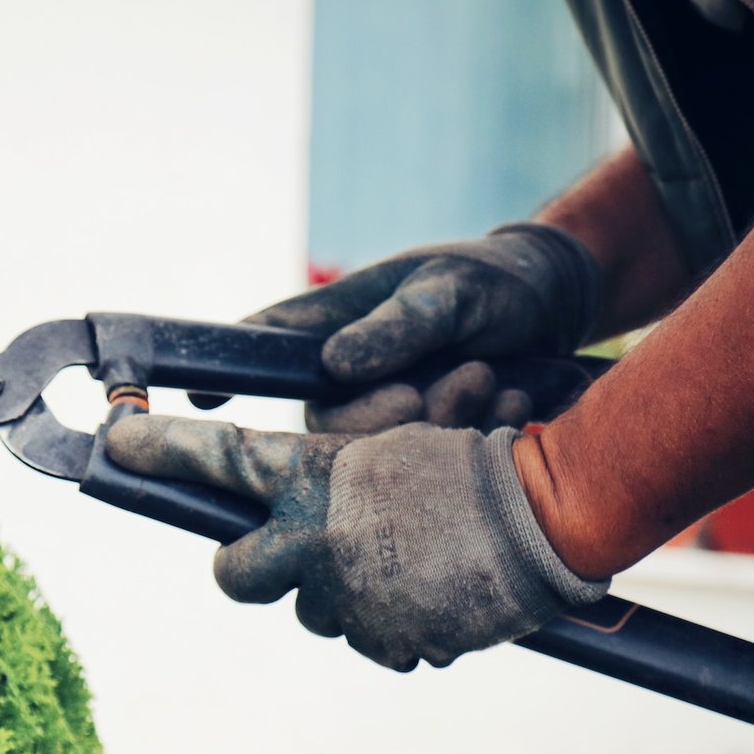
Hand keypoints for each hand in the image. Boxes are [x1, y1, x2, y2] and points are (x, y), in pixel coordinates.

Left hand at [106, 414, 607, 669]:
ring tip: (394, 559)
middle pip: (235, 573)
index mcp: (312, 482)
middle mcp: (313, 547)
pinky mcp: (389, 644)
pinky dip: (391, 619)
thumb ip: (324, 492)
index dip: (160, 451)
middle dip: (249, 565)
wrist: (549, 516)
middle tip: (276, 552)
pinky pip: (372, 638)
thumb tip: (284, 525)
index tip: (115, 440)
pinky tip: (428, 589)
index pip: (218, 459)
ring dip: (337, 591)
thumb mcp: (387, 454)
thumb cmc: (474, 466)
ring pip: (312, 609)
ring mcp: (348, 603)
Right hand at [196, 223, 602, 433]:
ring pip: (377, 457)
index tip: (199, 393)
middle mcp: (341, 379)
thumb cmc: (490, 283)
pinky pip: (425, 470)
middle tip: (460, 377)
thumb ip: (398, 327)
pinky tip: (509, 402)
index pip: (261, 347)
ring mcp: (378, 417)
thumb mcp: (451, 291)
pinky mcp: (417, 448)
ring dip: (442, 425)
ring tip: (489, 379)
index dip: (221, 372)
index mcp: (329, 327)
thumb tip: (334, 365)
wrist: (554, 313)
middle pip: (325, 431)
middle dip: (391, 419)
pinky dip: (473, 438)